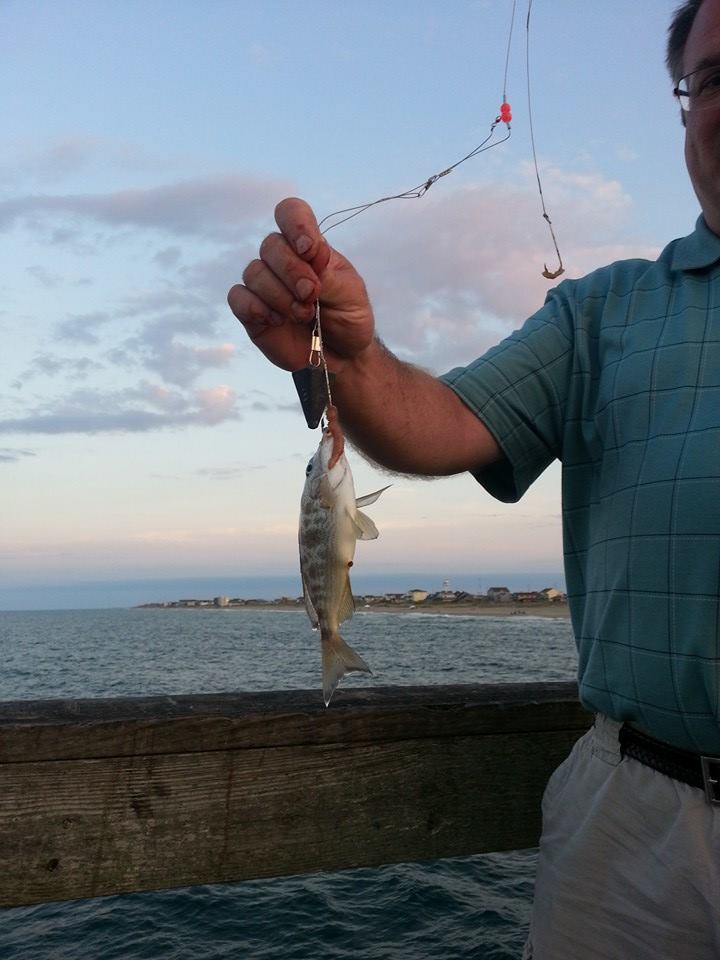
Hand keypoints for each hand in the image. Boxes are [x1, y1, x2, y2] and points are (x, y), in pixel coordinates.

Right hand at [227, 198, 374, 371]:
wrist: (342, 356)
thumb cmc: (348, 318)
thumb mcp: (351, 295)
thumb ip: (329, 273)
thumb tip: (310, 251)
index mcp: (309, 247)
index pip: (291, 213)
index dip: (295, 224)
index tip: (309, 250)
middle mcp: (282, 261)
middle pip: (270, 245)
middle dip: (292, 271)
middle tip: (312, 294)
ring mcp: (264, 285)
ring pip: (254, 272)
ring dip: (279, 295)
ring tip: (303, 314)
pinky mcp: (251, 311)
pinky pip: (238, 297)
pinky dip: (256, 307)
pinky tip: (276, 320)